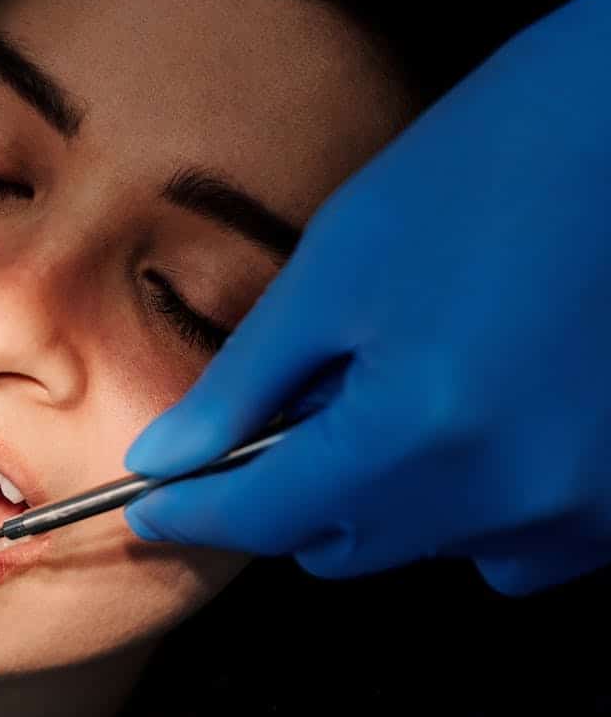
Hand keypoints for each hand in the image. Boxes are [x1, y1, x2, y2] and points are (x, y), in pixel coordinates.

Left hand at [124, 0, 610, 595]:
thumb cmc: (487, 169)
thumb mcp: (337, 269)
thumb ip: (243, 384)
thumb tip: (165, 457)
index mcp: (420, 434)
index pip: (265, 519)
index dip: (193, 513)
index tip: (148, 506)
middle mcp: (509, 496)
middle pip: (339, 546)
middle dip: (285, 494)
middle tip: (289, 407)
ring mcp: (583, 508)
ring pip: (421, 546)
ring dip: (378, 496)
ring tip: (399, 390)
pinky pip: (511, 545)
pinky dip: (465, 503)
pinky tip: (466, 422)